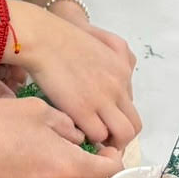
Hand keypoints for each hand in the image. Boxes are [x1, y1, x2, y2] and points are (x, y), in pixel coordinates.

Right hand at [17, 4, 139, 150]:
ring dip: (108, 142)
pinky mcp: (83, 109)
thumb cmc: (63, 36)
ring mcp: (103, 99)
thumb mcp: (101, 40)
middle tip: (100, 140)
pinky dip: (88, 138)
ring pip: (123, 135)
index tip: (102, 122)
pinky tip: (74, 132)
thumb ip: (112, 58)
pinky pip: (98, 136)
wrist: (44, 37)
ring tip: (89, 140)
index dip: (116, 119)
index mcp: (122, 71)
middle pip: (134, 125)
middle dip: (119, 138)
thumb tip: (106, 81)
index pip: (130, 107)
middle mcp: (119, 87)